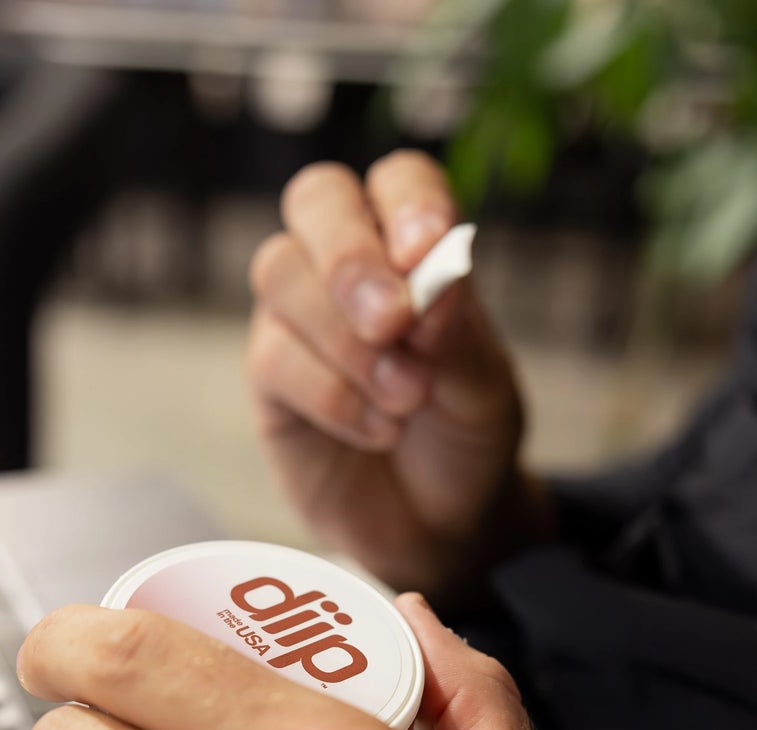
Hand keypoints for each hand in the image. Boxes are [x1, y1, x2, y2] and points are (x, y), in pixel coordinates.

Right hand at [247, 152, 551, 601]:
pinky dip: (335, 396)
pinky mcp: (271, 378)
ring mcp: (300, 316)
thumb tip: (429, 275)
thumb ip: (458, 334)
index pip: (397, 180)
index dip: (406, 202)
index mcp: (412, 244)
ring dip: (346, 339)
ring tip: (407, 398)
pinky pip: (277, 358)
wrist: (441, 522)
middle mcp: (347, 264)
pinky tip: (380, 430)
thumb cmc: (466, 436)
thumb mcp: (485, 388)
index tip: (427, 250)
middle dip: (351, 257)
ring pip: (281, 274)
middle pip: (316, 201)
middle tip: (393, 321)